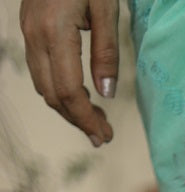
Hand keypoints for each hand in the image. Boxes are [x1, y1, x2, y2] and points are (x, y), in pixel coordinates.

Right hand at [19, 0, 119, 147]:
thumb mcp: (106, 8)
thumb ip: (106, 53)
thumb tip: (106, 96)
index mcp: (56, 31)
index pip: (68, 91)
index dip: (86, 118)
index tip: (105, 135)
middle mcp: (35, 35)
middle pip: (52, 94)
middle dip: (77, 119)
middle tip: (103, 135)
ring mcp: (27, 31)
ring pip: (42, 85)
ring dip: (67, 108)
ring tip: (94, 121)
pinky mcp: (29, 27)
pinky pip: (39, 69)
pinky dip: (57, 89)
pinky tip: (78, 95)